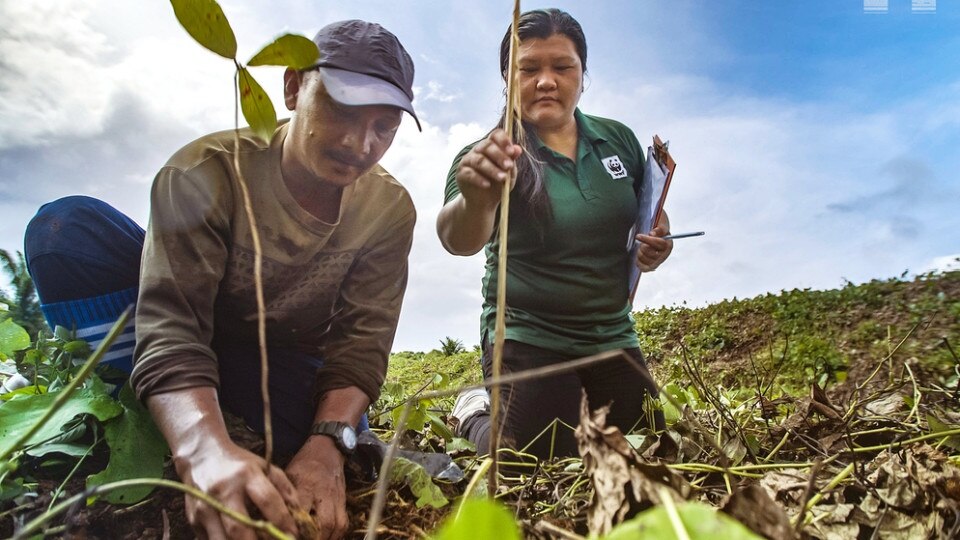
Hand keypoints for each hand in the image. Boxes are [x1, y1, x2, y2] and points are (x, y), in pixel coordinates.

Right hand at [175, 439, 300, 539]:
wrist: (201, 456)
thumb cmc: (239, 465)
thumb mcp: (264, 467)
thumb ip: (284, 487)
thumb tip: (299, 514)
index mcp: (246, 475)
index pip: (267, 500)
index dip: (282, 521)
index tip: (293, 535)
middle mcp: (224, 491)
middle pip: (240, 528)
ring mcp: (205, 507)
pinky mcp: (194, 520)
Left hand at [285, 435, 349, 538]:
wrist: (327, 450)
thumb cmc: (303, 464)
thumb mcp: (289, 476)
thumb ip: (285, 497)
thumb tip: (274, 518)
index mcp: (306, 486)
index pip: (302, 512)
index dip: (295, 528)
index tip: (288, 535)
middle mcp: (324, 494)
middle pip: (324, 523)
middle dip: (314, 538)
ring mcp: (336, 498)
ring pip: (336, 525)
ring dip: (326, 538)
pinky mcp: (343, 501)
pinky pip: (343, 523)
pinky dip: (336, 534)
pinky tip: (326, 538)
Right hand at [455, 128, 521, 210]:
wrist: (485, 202)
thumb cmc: (498, 183)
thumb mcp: (509, 172)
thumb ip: (512, 160)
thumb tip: (518, 149)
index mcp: (491, 146)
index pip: (496, 135)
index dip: (503, 141)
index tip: (512, 151)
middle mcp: (478, 150)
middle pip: (487, 146)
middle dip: (499, 156)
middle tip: (508, 166)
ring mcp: (468, 161)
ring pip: (479, 160)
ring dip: (492, 169)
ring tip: (503, 178)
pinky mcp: (461, 173)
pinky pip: (469, 174)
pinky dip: (479, 179)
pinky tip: (487, 185)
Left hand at [634, 223, 672, 271]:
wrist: (657, 234)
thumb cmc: (659, 230)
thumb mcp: (661, 225)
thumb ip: (659, 229)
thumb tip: (652, 234)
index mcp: (668, 244)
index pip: (660, 244)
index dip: (648, 240)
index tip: (638, 236)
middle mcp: (664, 254)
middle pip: (652, 254)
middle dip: (643, 247)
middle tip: (641, 242)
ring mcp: (658, 261)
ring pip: (647, 260)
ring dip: (641, 253)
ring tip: (640, 248)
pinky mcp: (651, 266)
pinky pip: (644, 268)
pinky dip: (639, 263)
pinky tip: (638, 257)